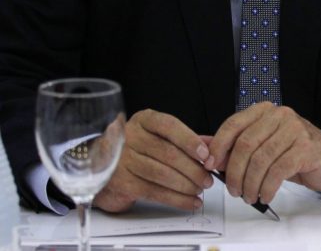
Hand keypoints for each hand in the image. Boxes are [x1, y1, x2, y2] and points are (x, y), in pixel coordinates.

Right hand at [93, 109, 212, 212]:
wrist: (103, 168)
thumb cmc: (139, 150)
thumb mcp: (160, 137)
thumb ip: (187, 139)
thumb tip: (214, 146)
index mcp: (144, 121)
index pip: (169, 126)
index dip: (190, 140)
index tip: (206, 154)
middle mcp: (130, 137)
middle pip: (168, 153)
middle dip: (193, 168)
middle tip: (208, 179)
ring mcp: (122, 160)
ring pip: (162, 174)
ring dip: (186, 185)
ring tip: (200, 189)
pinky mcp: (122, 183)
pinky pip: (154, 192)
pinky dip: (176, 199)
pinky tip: (190, 202)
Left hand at [206, 102, 320, 204]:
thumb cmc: (294, 152)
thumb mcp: (263, 145)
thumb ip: (234, 144)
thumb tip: (202, 146)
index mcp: (265, 111)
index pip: (234, 124)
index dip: (218, 146)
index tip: (211, 166)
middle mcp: (280, 115)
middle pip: (245, 145)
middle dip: (234, 172)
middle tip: (234, 190)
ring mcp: (295, 129)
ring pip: (260, 160)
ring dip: (250, 184)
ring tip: (249, 196)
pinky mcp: (306, 148)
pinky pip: (278, 171)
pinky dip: (267, 187)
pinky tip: (266, 195)